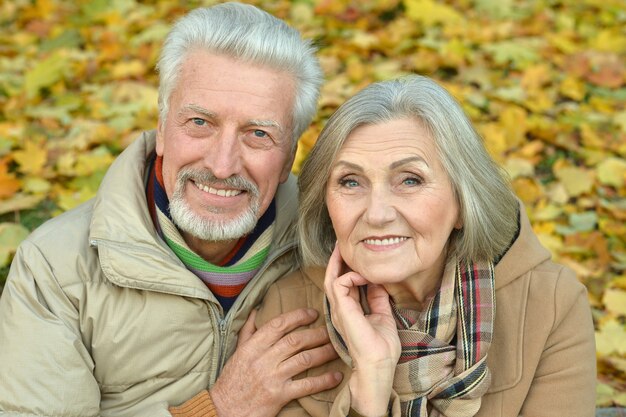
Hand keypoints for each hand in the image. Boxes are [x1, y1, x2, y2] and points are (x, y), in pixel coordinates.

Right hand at [210, 308, 341, 416]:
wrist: (224, 410)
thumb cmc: (232, 380)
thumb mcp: (237, 352)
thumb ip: (248, 331)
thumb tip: (257, 310)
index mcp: (253, 346)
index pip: (278, 325)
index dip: (298, 316)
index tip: (313, 313)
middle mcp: (263, 359)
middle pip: (295, 340)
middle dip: (316, 334)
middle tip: (331, 330)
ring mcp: (272, 377)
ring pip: (304, 359)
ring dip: (324, 353)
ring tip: (337, 348)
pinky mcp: (279, 395)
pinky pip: (306, 385)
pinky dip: (323, 380)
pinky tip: (336, 376)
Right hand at [324, 245, 400, 415]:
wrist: (378, 365)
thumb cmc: (381, 349)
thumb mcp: (383, 317)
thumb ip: (378, 300)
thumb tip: (378, 283)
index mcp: (349, 312)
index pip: (343, 285)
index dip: (348, 270)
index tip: (357, 258)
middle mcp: (340, 310)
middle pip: (332, 278)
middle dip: (336, 261)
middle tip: (340, 245)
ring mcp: (339, 310)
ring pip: (331, 278)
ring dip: (339, 263)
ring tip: (344, 250)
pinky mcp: (342, 309)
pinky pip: (339, 282)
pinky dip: (351, 275)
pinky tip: (365, 276)